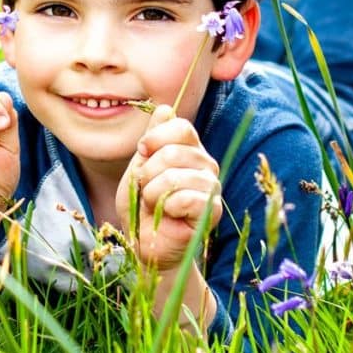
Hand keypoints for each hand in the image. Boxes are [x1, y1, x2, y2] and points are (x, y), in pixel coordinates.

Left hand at [115, 104, 222, 272]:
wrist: (146, 244)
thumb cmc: (142, 206)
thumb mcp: (140, 167)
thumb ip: (152, 139)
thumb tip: (164, 108)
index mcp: (190, 150)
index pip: (180, 127)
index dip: (155, 138)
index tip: (142, 152)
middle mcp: (205, 165)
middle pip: (173, 151)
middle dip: (148, 172)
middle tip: (146, 189)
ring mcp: (211, 187)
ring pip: (175, 176)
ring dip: (153, 193)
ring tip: (155, 204)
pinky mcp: (212, 211)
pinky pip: (183, 198)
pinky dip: (166, 207)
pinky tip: (168, 215)